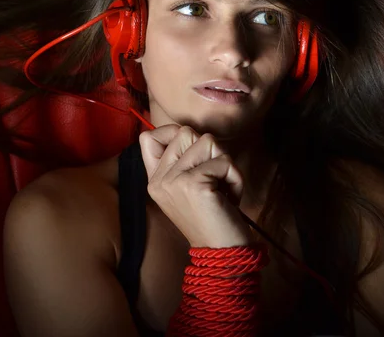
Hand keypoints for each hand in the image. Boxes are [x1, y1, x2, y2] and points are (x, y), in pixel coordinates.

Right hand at [138, 125, 252, 247]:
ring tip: (221, 191)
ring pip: (208, 141)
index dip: (174, 134)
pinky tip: (229, 198)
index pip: (149, 136)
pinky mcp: (193, 183)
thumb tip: (187, 131)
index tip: (194, 155)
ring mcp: (173, 181)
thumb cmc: (212, 217)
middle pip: (186, 132)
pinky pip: (224, 160)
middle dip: (209, 152)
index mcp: (154, 181)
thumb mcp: (189, 188)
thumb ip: (182, 161)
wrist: (222, 253)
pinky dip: (235, 178)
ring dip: (225, 165)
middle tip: (213, 181)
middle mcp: (159, 180)